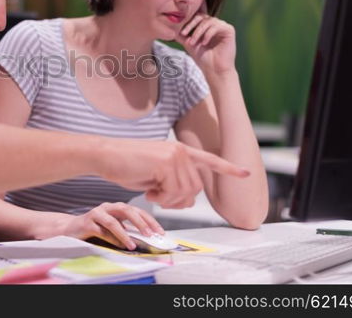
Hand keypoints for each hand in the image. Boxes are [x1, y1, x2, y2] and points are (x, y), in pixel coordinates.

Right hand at [56, 202, 162, 249]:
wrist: (70, 229)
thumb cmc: (94, 228)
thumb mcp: (113, 228)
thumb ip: (126, 229)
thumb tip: (145, 238)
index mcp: (115, 207)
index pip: (136, 210)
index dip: (149, 219)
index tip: (159, 231)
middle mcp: (107, 207)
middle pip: (127, 210)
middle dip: (140, 222)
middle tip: (150, 234)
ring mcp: (96, 214)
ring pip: (113, 222)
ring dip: (125, 235)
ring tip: (132, 245)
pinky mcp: (86, 223)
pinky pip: (101, 231)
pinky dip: (111, 239)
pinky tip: (118, 245)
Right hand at [100, 139, 248, 207]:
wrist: (105, 155)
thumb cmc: (126, 166)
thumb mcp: (155, 176)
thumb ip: (174, 182)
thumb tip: (189, 199)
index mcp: (179, 150)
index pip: (208, 159)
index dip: (228, 168)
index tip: (245, 174)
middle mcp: (180, 150)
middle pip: (195, 187)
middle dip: (178, 200)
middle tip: (158, 197)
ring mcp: (175, 155)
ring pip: (186, 192)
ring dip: (169, 200)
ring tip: (152, 192)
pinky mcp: (166, 162)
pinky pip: (173, 192)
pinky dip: (161, 198)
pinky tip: (149, 190)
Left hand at [176, 8, 235, 75]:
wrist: (214, 70)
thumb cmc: (202, 58)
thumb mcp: (188, 43)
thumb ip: (181, 34)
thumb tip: (169, 26)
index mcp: (206, 26)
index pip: (196, 16)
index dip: (188, 21)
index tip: (182, 33)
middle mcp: (215, 24)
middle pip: (201, 16)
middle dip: (191, 25)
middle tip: (184, 34)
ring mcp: (222, 26)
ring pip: (208, 21)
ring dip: (198, 32)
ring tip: (193, 43)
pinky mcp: (229, 30)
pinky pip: (217, 26)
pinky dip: (208, 34)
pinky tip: (204, 43)